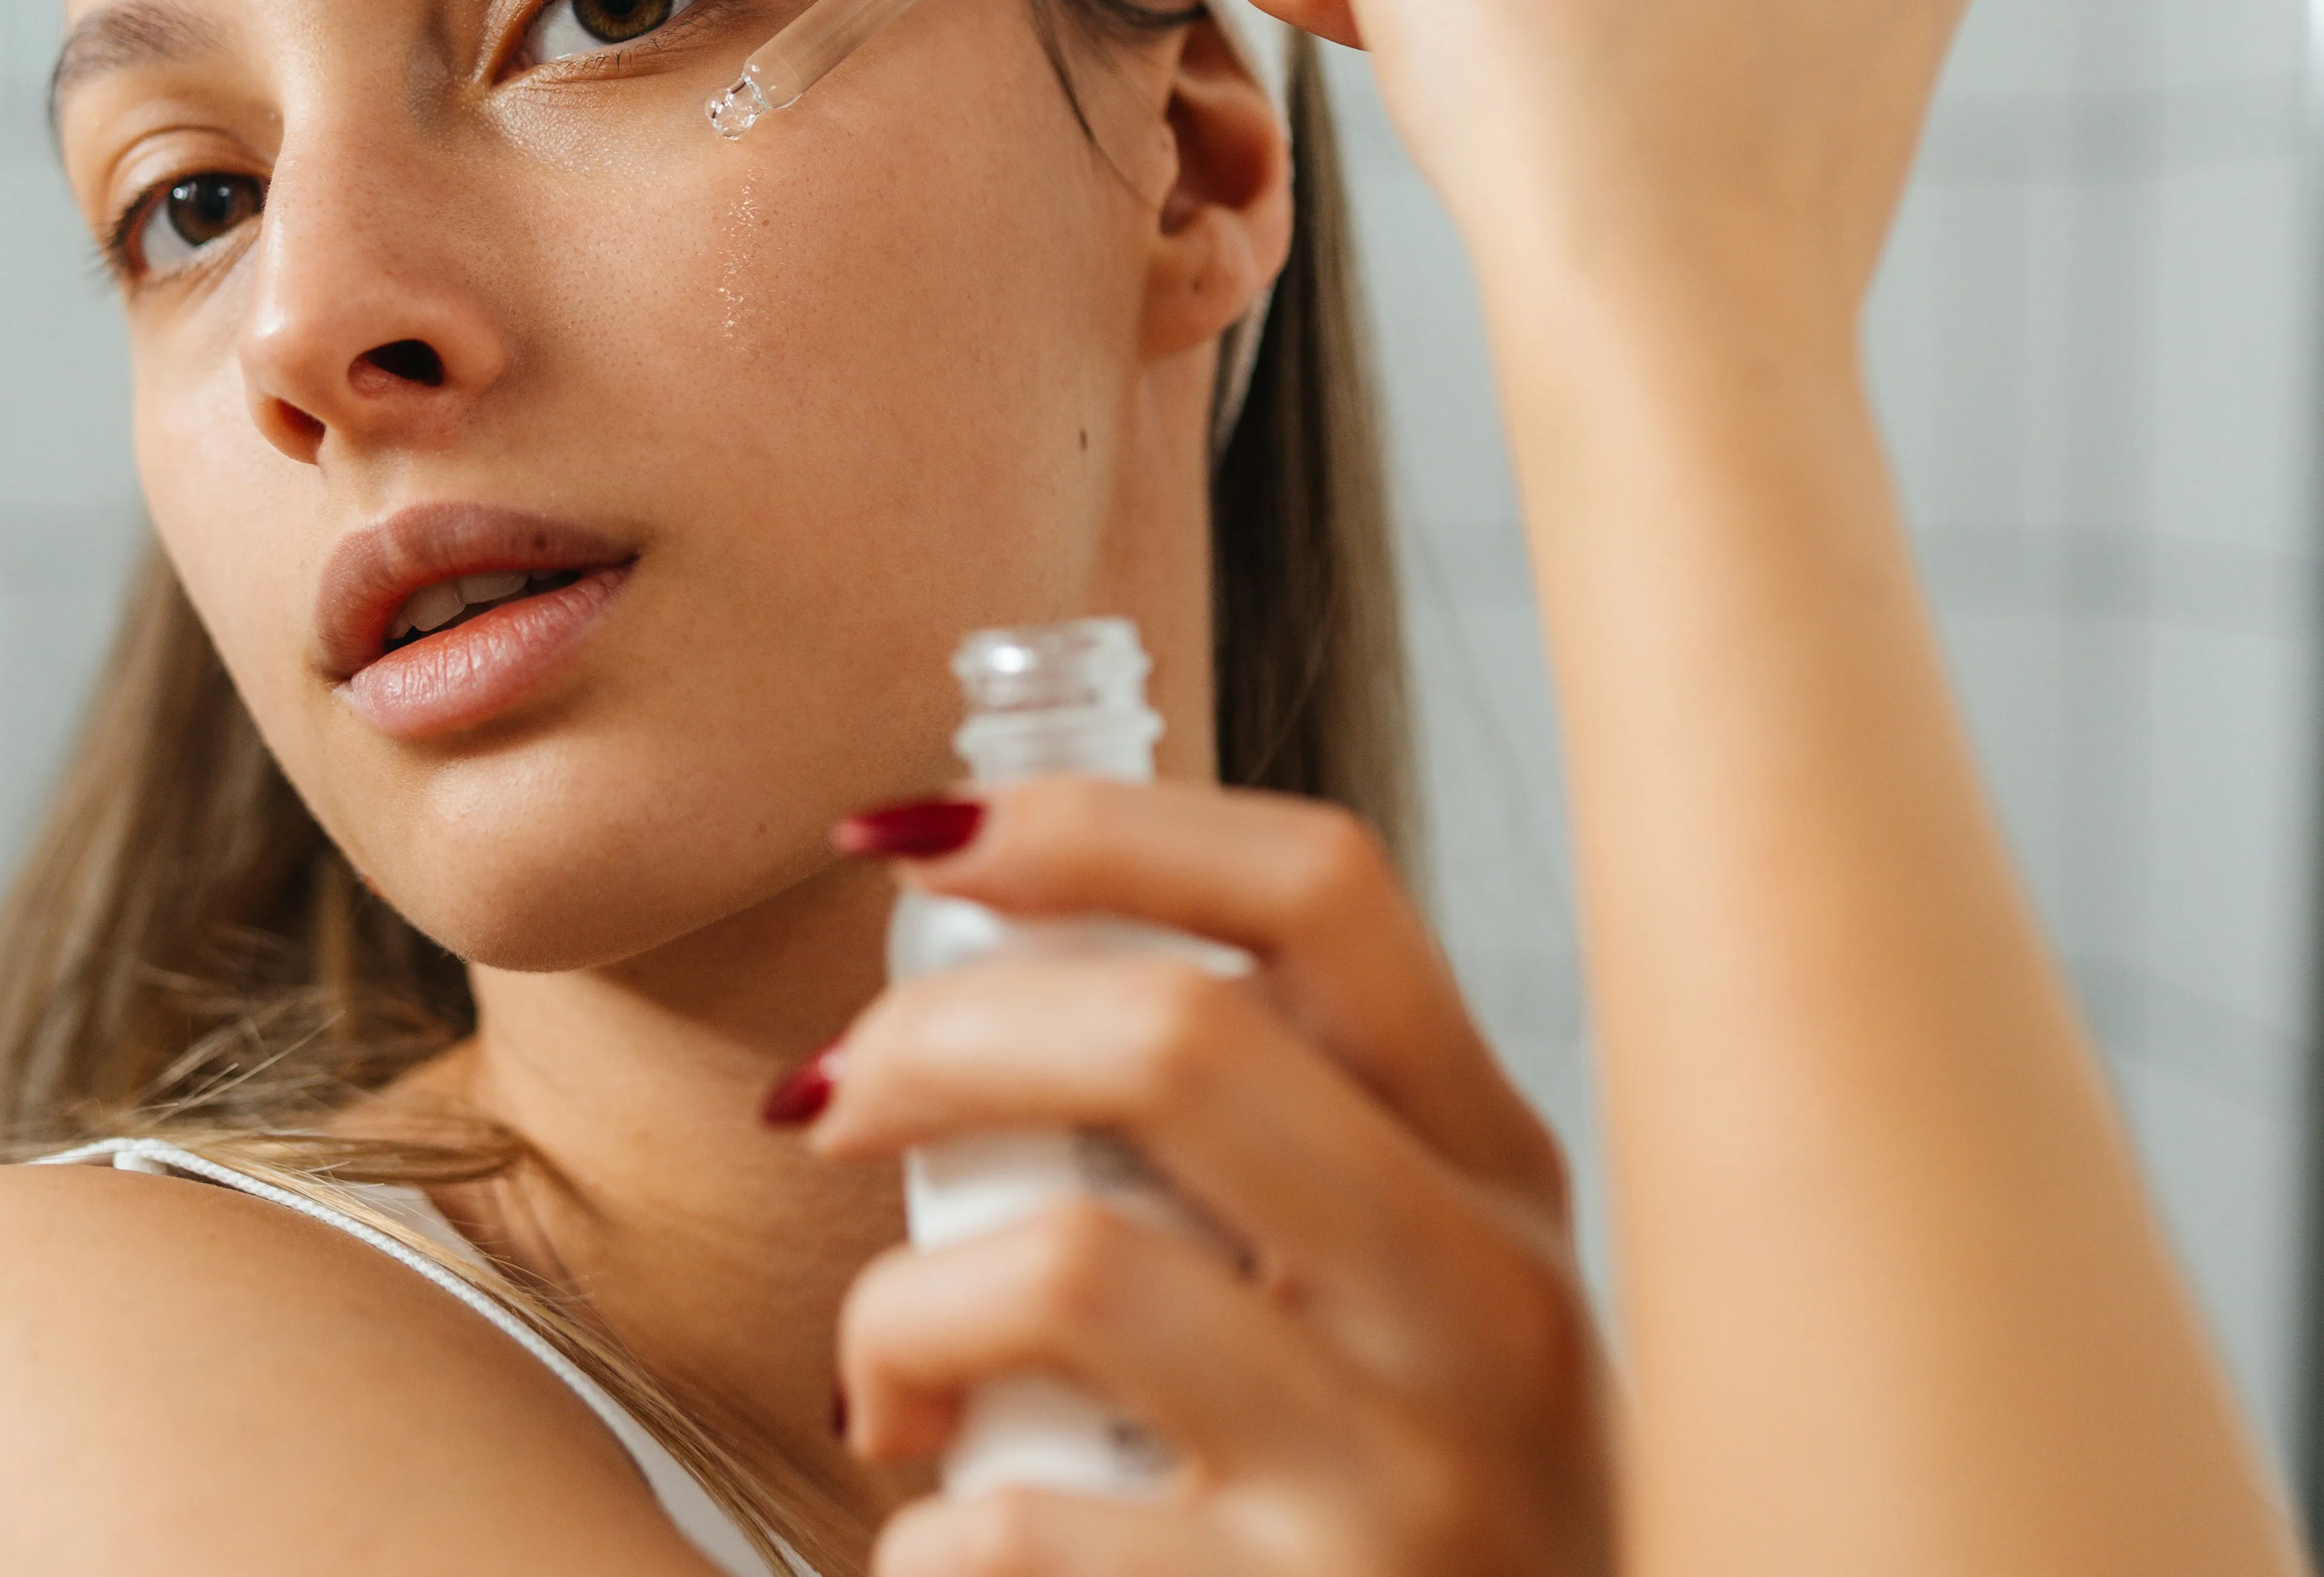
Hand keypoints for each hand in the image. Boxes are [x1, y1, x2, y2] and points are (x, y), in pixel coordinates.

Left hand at [783, 782, 1611, 1575]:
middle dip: (931, 1040)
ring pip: (1067, 1271)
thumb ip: (1273, 1152)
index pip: (1320, 892)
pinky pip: (1009, 1530)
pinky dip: (921, 1540)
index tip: (916, 833)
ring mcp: (1412, 1487)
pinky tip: (951, 1553)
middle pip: (1168, 1037)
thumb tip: (982, 950)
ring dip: (899, 1315)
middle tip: (826, 1103)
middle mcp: (1488, 1307)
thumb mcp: (1411, 1311)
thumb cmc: (1394, 1524)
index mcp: (1497, 1181)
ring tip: (893, 1391)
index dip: (1091, 821)